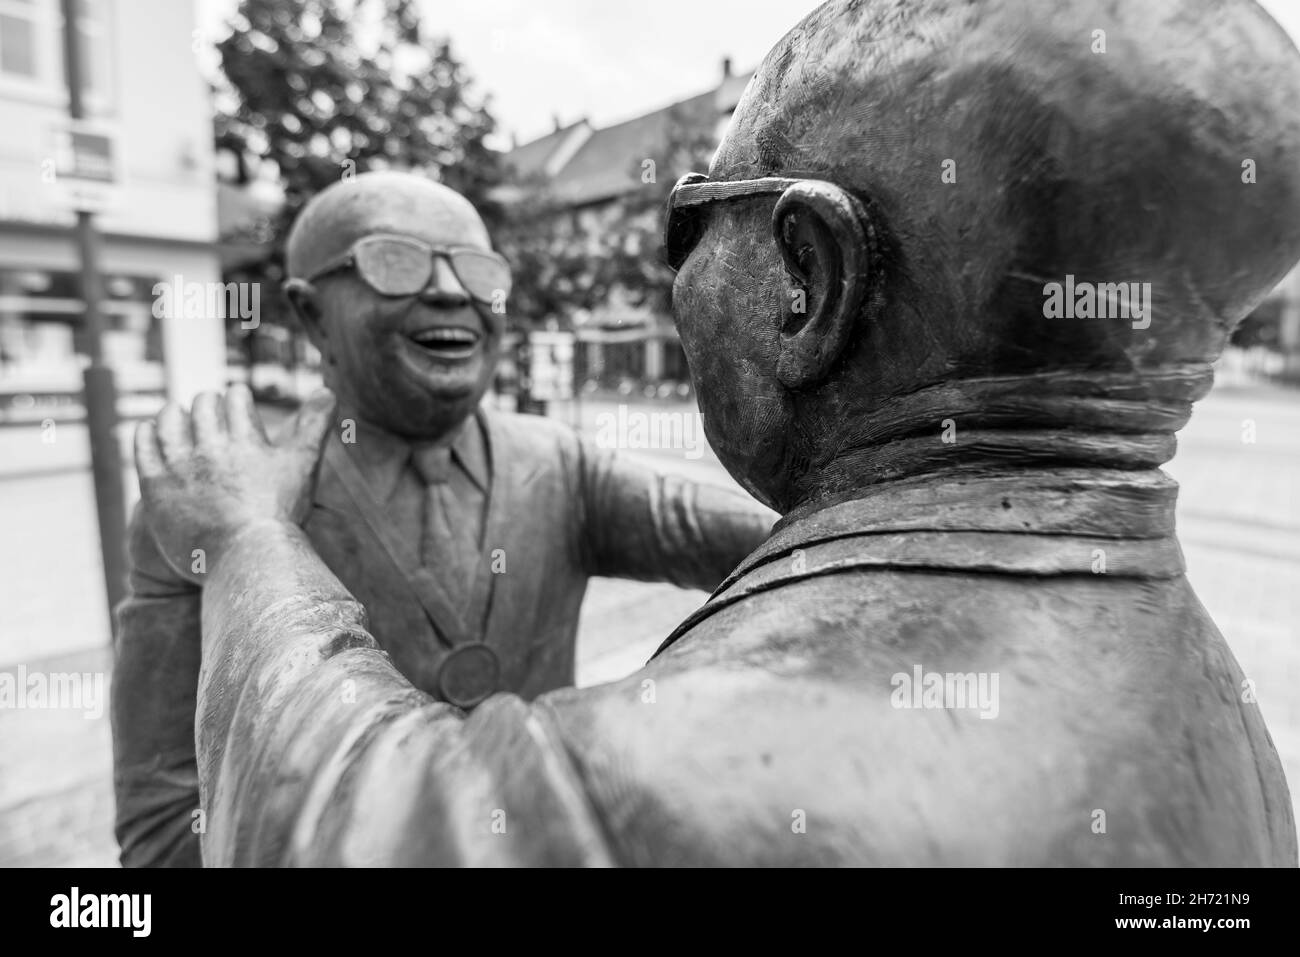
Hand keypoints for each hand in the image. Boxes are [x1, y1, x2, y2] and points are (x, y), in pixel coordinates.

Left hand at [134, 385, 336, 582]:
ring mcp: (180, 467)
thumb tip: (329, 390)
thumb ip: (315, 425)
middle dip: (208, 402)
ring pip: (169, 421)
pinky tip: (146, 430)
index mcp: (246, 438)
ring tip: (174, 412)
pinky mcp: (156, 487)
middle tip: (208, 403)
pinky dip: (144, 433)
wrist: (248, 561)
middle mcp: (210, 446)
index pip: (237, 399)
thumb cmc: (281, 515)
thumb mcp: (303, 465)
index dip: (238, 396)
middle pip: (203, 407)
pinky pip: (143, 448)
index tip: (237, 397)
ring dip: (173, 412)